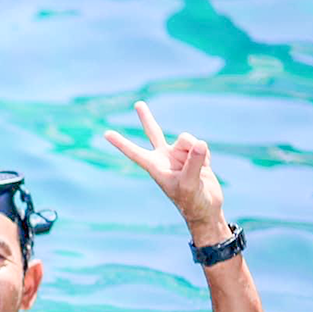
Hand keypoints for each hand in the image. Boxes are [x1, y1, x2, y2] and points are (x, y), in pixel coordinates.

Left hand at [106, 101, 228, 241]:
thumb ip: (193, 162)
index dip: (121, 143)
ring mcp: (179, 155)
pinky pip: (201, 146)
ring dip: (195, 150)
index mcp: (155, 166)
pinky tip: (205, 168)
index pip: (134, 152)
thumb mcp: (190, 183)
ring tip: (198, 168)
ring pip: (187, 139)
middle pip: (154, 132)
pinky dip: (205, 156)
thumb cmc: (192, 201)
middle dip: (146, 118)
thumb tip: (198, 143)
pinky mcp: (194, 155)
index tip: (106, 134)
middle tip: (137, 104)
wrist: (206, 207)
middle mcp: (164, 158)